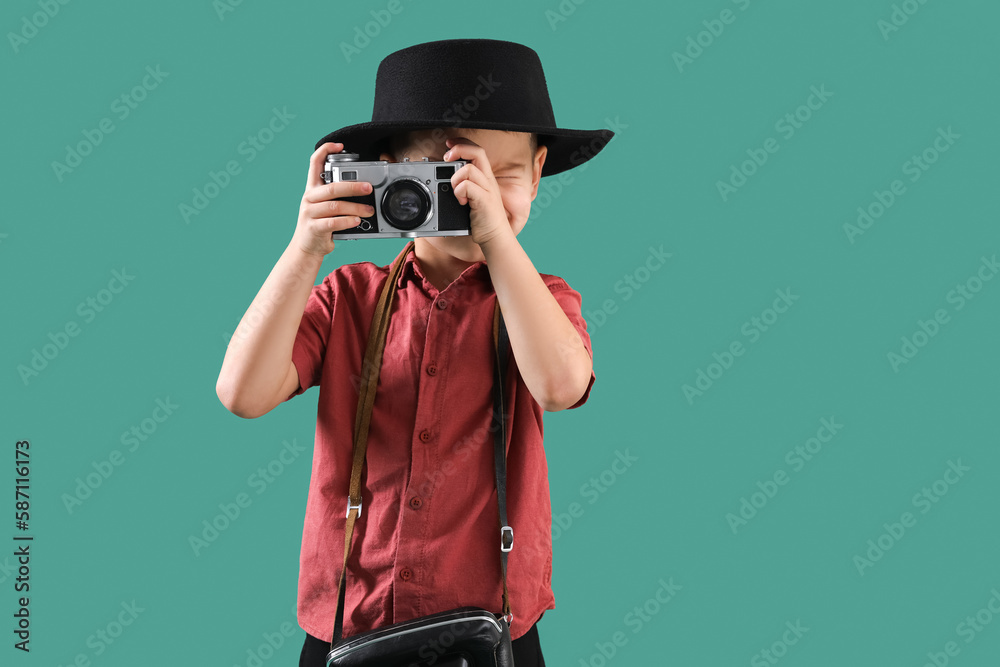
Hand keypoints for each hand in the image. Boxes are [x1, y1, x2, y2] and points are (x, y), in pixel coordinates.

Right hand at [292, 142, 375, 256]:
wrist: (307, 247)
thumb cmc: (321, 224)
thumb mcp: (325, 205)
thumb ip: (338, 195)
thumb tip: (364, 188)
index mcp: (313, 189)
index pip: (314, 163)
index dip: (325, 150)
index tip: (339, 146)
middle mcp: (309, 198)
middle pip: (332, 187)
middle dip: (353, 186)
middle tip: (368, 188)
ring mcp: (310, 213)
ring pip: (335, 206)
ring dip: (356, 207)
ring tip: (369, 210)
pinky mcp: (314, 228)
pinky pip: (333, 222)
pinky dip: (347, 221)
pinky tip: (357, 221)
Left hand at [443, 138, 512, 247]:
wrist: (496, 237)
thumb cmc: (483, 220)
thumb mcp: (473, 198)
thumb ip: (464, 186)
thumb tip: (445, 178)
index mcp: (485, 178)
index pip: (477, 151)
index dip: (462, 144)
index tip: (449, 145)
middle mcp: (488, 180)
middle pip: (477, 152)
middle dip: (459, 150)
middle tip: (446, 158)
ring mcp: (487, 190)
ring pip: (468, 168)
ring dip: (456, 178)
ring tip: (455, 191)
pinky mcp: (485, 200)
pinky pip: (468, 186)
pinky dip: (459, 191)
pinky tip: (461, 201)